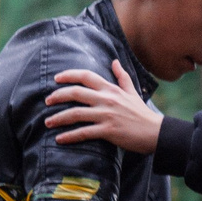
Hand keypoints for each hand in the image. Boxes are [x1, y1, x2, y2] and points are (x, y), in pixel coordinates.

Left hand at [45, 61, 164, 153]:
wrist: (155, 132)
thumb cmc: (142, 113)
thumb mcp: (132, 91)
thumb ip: (121, 76)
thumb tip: (114, 61)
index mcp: (111, 89)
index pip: (86, 76)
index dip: (69, 75)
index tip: (56, 79)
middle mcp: (107, 99)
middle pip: (75, 93)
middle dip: (57, 96)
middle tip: (47, 101)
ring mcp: (107, 115)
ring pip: (76, 113)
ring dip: (58, 118)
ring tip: (47, 122)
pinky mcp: (108, 131)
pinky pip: (84, 132)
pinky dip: (70, 136)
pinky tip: (59, 139)